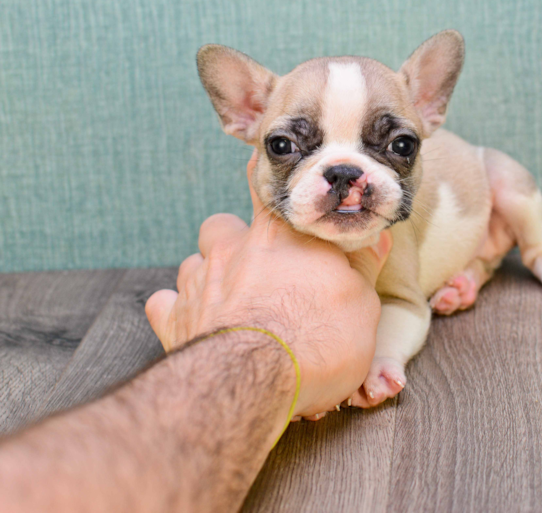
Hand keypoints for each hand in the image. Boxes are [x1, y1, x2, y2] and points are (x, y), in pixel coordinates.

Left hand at [146, 151, 391, 417]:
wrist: (257, 380)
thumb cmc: (320, 340)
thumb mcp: (363, 304)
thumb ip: (363, 267)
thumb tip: (377, 236)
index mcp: (281, 239)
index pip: (267, 192)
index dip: (261, 174)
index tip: (257, 161)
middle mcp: (234, 250)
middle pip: (221, 228)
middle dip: (230, 242)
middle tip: (251, 269)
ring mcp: (200, 282)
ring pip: (192, 264)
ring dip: (206, 278)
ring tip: (226, 304)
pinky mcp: (175, 318)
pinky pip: (164, 304)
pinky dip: (176, 312)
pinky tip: (191, 326)